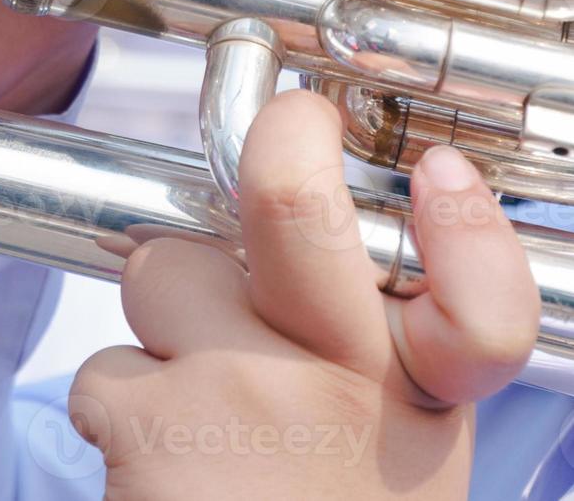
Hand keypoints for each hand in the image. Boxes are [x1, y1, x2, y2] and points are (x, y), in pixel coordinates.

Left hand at [70, 91, 538, 499]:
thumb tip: (345, 228)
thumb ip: (374, 354)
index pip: (481, 305)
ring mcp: (245, 397)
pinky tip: (159, 461)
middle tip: (286, 127)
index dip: (465, 229)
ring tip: (200, 400)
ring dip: (165, 321)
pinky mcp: (151, 421)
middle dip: (278, 148)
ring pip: (168, 273)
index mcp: (419, 407)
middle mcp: (346, 392)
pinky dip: (119, 406)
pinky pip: (107, 365)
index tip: (441, 177)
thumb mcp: (387, 452)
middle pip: (294, 212)